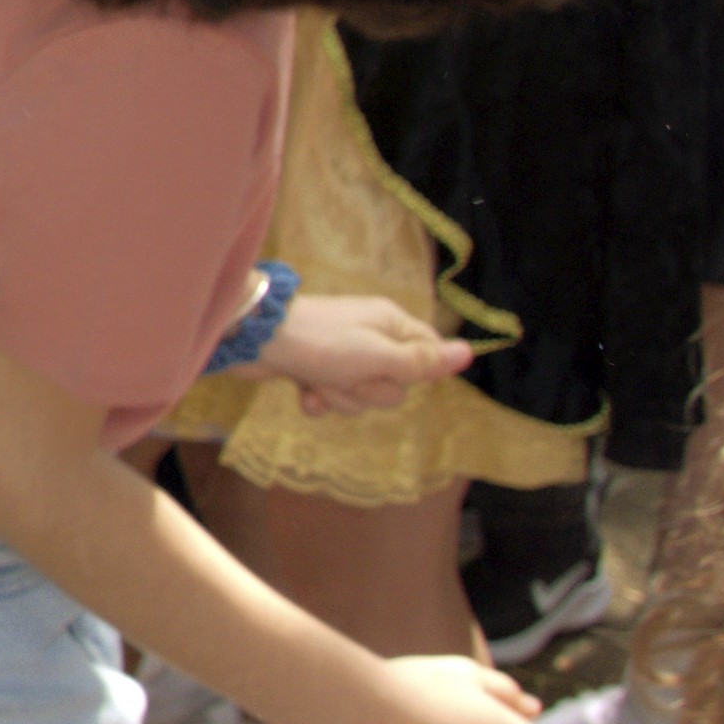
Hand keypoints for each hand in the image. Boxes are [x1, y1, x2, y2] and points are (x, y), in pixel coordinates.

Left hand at [260, 290, 468, 415]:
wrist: (254, 337)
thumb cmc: (321, 343)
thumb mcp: (378, 355)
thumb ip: (421, 360)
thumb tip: (468, 352)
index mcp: (391, 324)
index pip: (428, 351)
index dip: (418, 370)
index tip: (395, 370)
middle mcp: (370, 337)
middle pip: (395, 384)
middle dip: (370, 389)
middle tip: (350, 374)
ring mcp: (342, 354)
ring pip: (362, 395)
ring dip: (340, 395)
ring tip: (320, 378)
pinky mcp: (315, 369)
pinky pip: (332, 398)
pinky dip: (317, 399)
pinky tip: (303, 392)